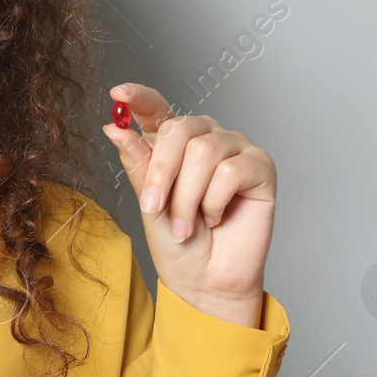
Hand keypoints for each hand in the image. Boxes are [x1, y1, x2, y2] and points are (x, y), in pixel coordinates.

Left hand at [101, 83, 275, 327]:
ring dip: (187, 197)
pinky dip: (215, 202)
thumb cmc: (177, 243)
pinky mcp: (260, 167)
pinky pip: (231, 172)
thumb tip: (116, 128)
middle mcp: (206, 138)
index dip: (139, 98)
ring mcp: (235, 150)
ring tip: (186, 226)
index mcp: (175, 142)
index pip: (157, 108)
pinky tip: (216, 219)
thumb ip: (138, 165)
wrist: (204, 281)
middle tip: (153, 206)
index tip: (118, 96)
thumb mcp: (148, 203)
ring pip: (204, 152)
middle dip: (161, 171)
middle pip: (180, 129)